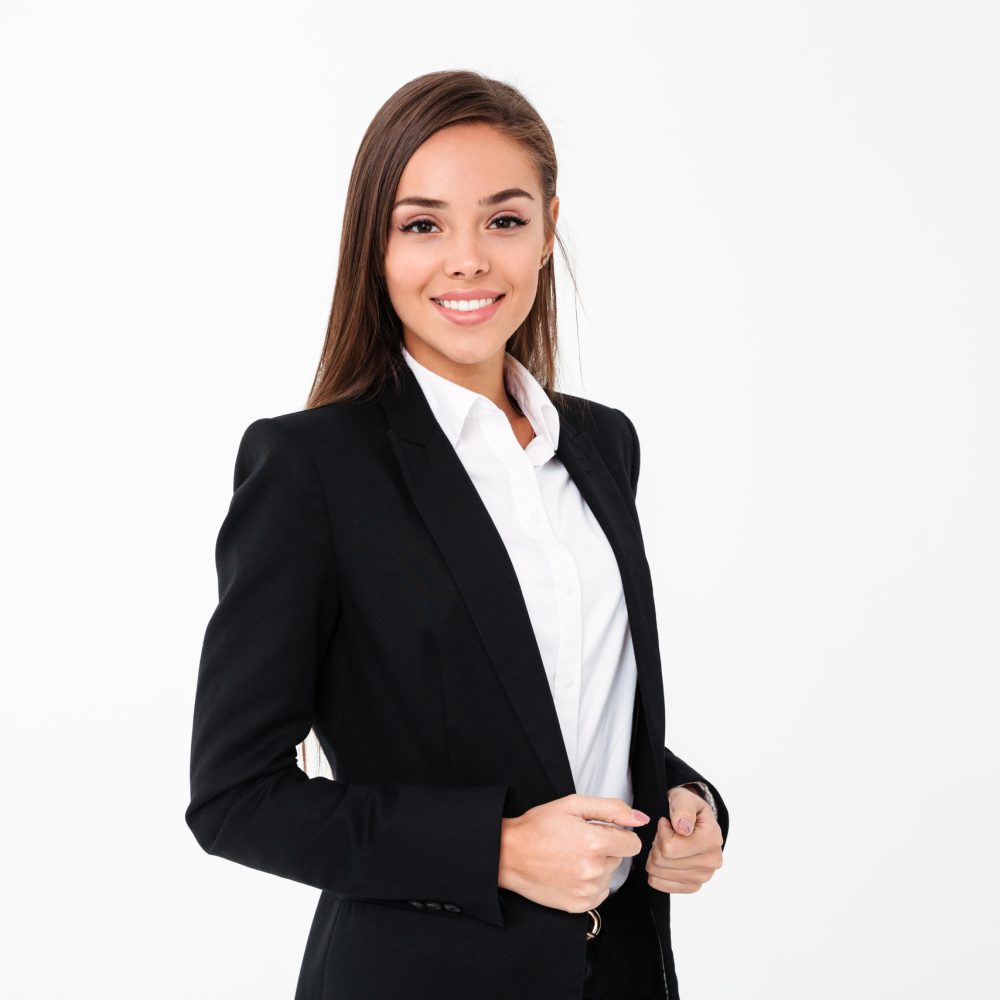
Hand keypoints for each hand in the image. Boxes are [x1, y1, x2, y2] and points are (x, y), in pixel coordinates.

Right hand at [499, 794, 649, 912]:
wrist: (509, 854)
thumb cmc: (538, 826)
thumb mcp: (573, 804)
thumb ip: (612, 808)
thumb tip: (641, 819)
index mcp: (595, 843)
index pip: (633, 843)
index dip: (619, 833)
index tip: (602, 831)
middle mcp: (593, 870)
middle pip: (620, 858)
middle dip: (605, 848)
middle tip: (578, 841)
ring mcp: (586, 891)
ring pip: (609, 875)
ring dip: (597, 865)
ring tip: (571, 856)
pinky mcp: (579, 906)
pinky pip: (600, 893)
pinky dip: (590, 883)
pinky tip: (570, 872)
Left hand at [645, 785, 723, 892]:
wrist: (693, 820)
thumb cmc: (686, 808)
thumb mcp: (684, 799)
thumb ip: (683, 810)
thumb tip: (683, 828)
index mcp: (712, 838)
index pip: (669, 847)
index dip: (661, 832)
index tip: (667, 823)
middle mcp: (712, 861)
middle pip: (662, 861)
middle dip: (656, 844)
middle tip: (665, 834)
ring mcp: (703, 876)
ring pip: (659, 872)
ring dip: (655, 856)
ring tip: (666, 844)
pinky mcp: (693, 886)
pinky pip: (661, 884)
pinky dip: (656, 871)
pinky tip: (665, 859)